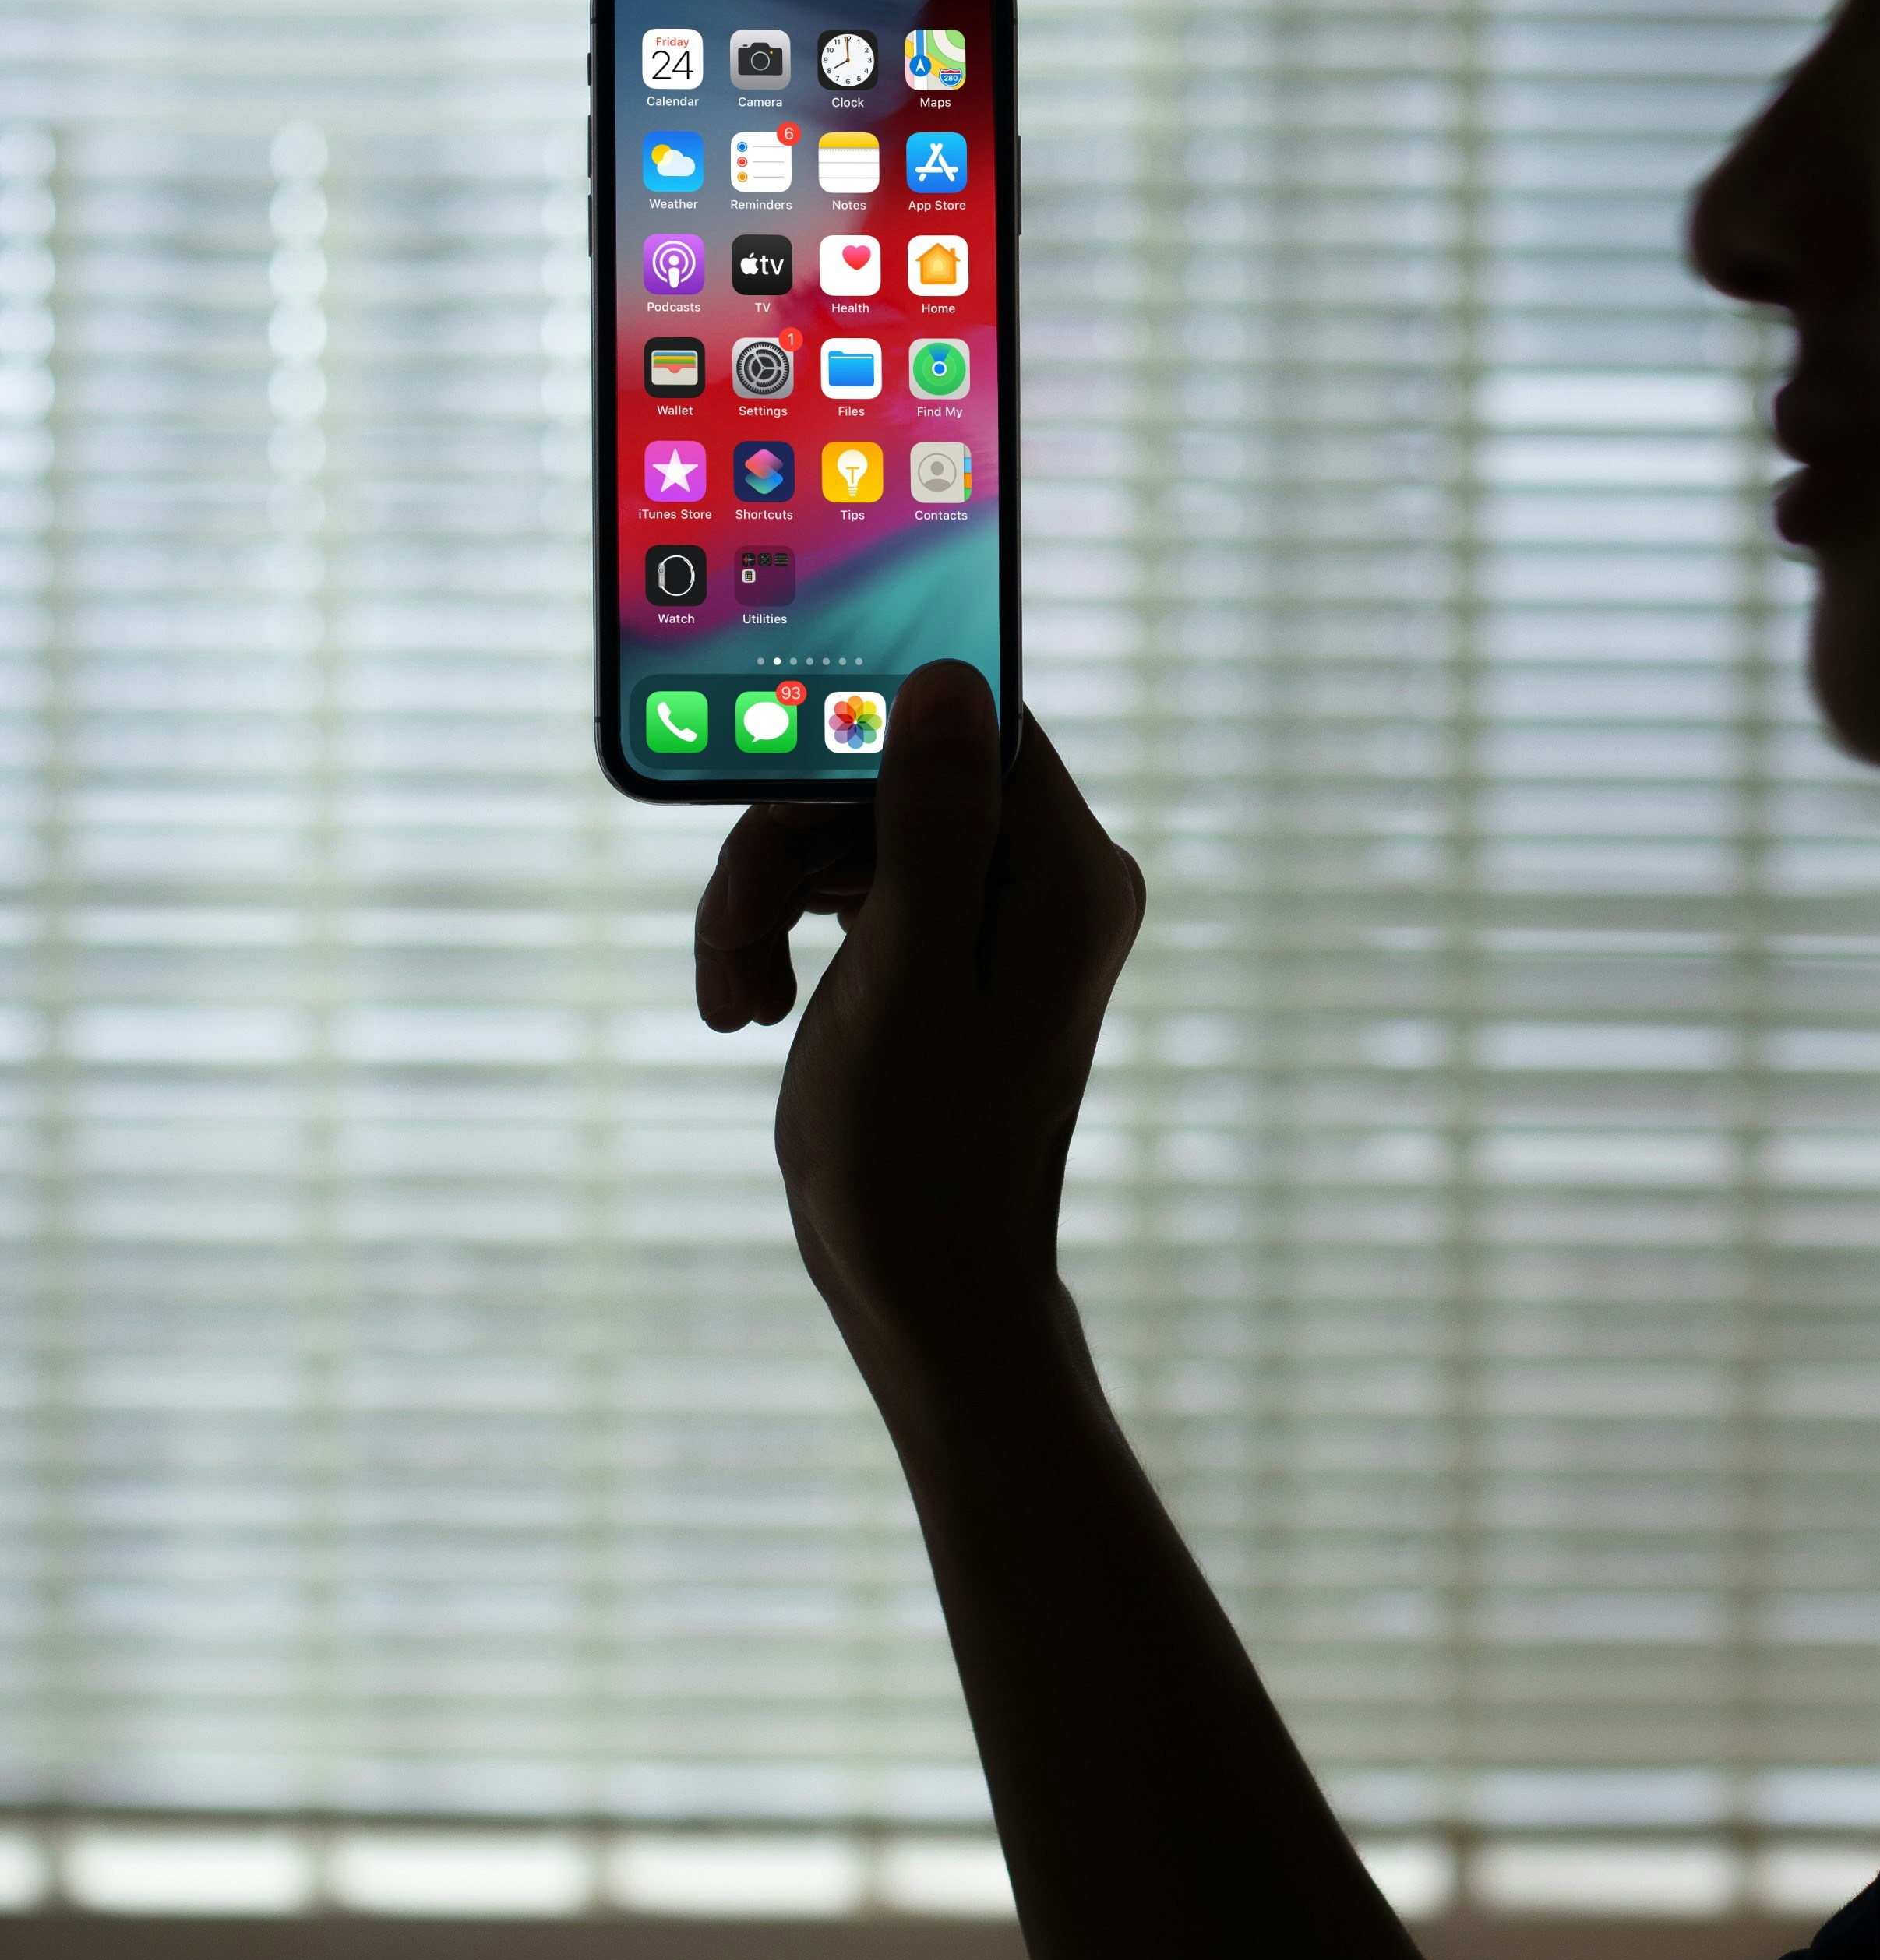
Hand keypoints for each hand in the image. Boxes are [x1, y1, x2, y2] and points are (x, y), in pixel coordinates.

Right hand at [693, 665, 1144, 1389]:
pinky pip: (852, 884)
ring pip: (851, 828)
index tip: (764, 779)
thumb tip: (946, 676)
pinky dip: (784, 930)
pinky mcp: (947, 944)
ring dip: (766, 895)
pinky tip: (747, 1003)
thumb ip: (930, 823)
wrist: (922, 1282)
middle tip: (733, 938)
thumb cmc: (914, 1153)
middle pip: (889, 773)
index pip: (966, 722)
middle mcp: (1049, 877)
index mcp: (1066, 872)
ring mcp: (1000, 912)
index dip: (850, 735)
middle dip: (785, 845)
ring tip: (733, 992)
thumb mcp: (907, 975)